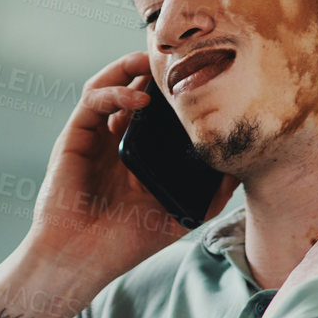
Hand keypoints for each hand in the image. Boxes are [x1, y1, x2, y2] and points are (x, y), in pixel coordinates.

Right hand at [26, 51, 238, 285]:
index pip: (158, 112)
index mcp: (139, 156)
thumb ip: (209, 193)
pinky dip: (114, 90)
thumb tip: (242, 167)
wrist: (81, 259)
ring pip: (110, 85)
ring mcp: (94, 137)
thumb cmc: (124, 243)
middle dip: (154, 70)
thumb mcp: (179, 215)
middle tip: (181, 58)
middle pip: (134, 90)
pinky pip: (92, 100)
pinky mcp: (75, 136)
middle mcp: (115, 141)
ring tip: (157, 62)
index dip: (174, 92)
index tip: (201, 77)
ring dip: (131, 67)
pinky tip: (139, 97)